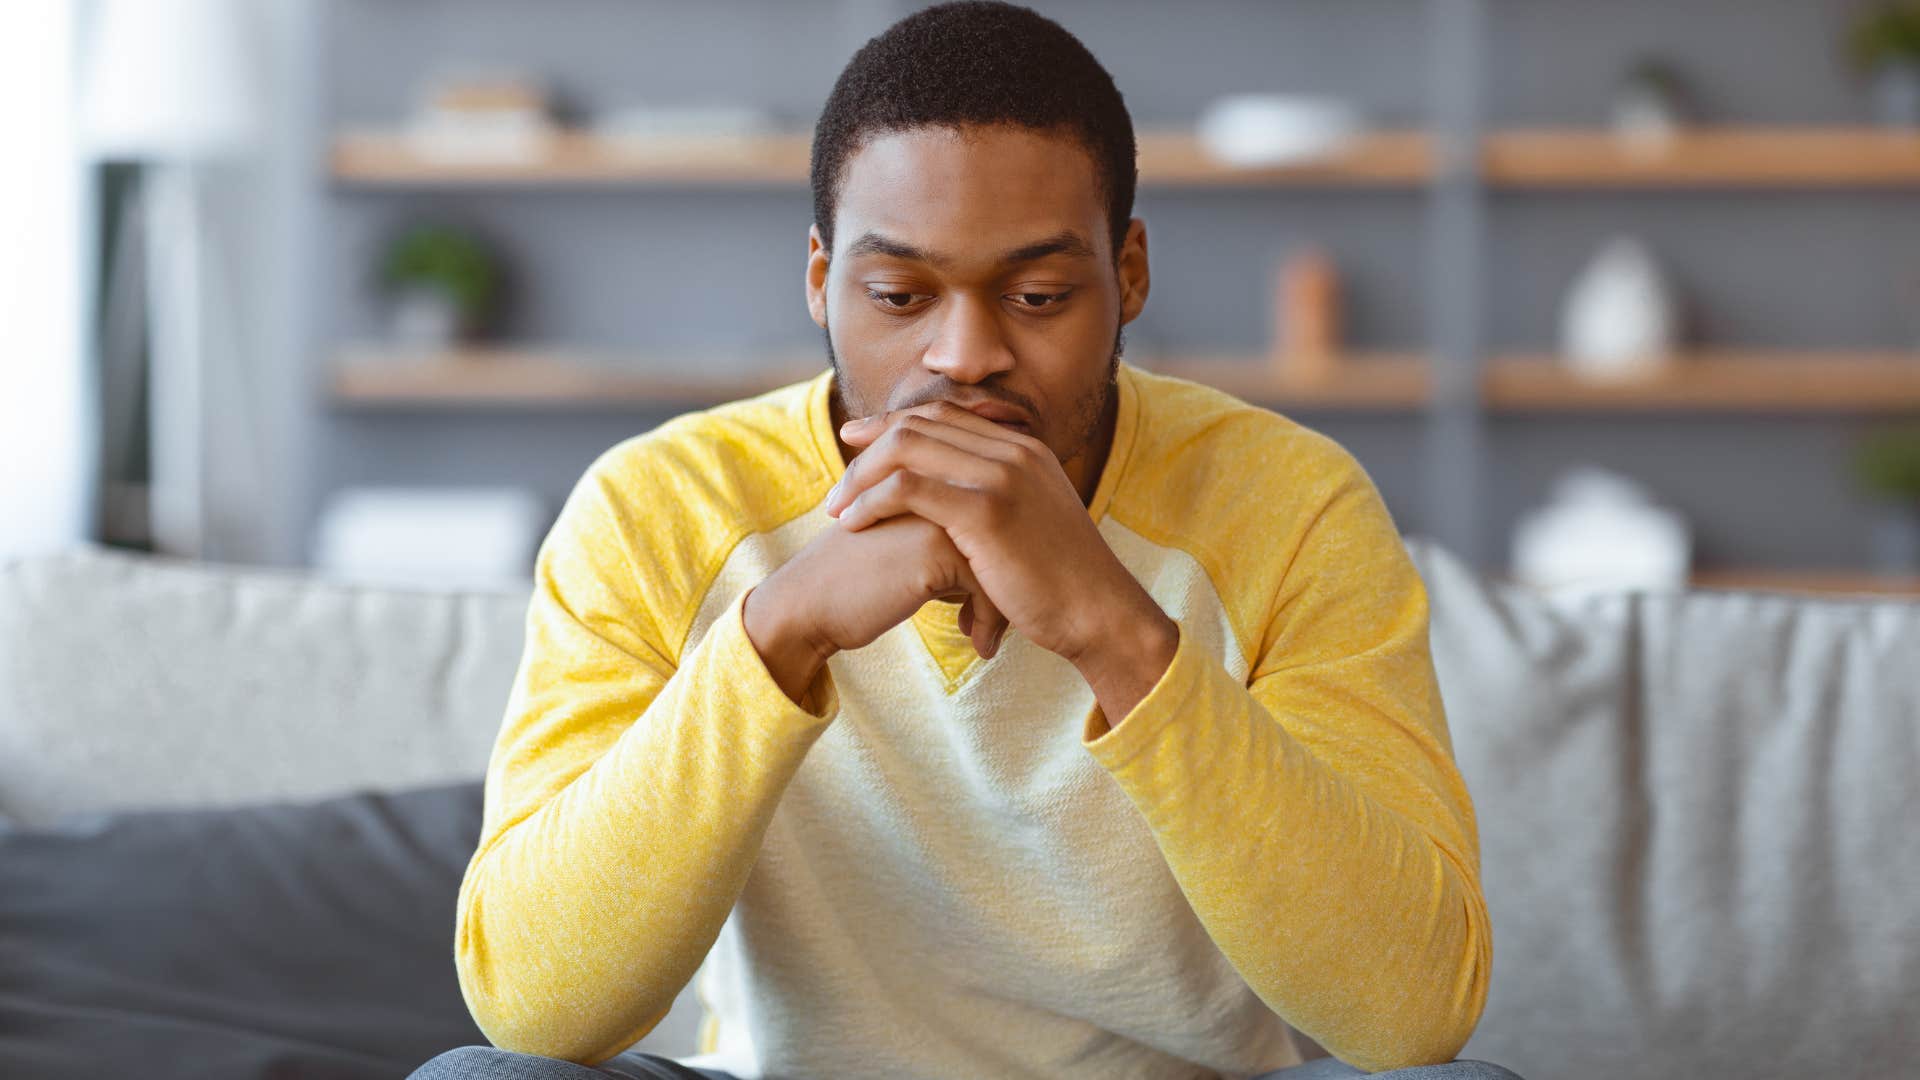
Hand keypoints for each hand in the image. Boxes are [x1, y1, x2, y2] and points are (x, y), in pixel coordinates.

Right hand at [749, 503, 1010, 667]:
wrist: (808, 605)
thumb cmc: (854, 583)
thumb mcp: (906, 546)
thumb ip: (947, 537)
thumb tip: (997, 560)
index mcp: (931, 479)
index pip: (996, 515)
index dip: (1002, 560)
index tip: (994, 604)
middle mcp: (939, 486)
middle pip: (1006, 535)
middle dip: (1009, 583)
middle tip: (998, 624)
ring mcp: (939, 512)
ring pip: (1003, 558)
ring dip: (1001, 604)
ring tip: (987, 635)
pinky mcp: (937, 547)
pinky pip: (990, 583)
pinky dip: (990, 620)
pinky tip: (979, 646)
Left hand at [825, 399, 1154, 664]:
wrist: (1100, 613)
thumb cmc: (1063, 585)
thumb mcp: (1033, 526)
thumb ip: (1000, 503)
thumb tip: (957, 513)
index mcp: (1023, 448)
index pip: (944, 416)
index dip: (892, 426)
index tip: (857, 443)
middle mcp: (1013, 450)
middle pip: (920, 424)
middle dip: (868, 447)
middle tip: (838, 483)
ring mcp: (1002, 475)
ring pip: (907, 448)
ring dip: (862, 476)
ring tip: (837, 510)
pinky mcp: (987, 510)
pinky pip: (910, 488)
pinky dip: (873, 501)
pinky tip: (854, 525)